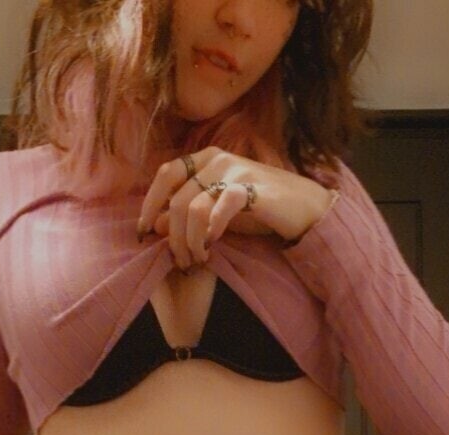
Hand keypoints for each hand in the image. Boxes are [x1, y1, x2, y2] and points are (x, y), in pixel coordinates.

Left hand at [137, 146, 335, 270]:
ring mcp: (235, 171)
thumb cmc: (261, 211)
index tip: (142, 233)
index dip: (149, 204)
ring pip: (193, 206)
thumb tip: (153, 224)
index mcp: (206, 159)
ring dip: (189, 240)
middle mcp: (217, 159)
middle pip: (177, 198)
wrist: (306, 209)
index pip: (166, 175)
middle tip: (181, 261)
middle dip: (173, 235)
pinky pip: (220, 205)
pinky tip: (212, 243)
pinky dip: (211, 227)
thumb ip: (186, 215)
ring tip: (197, 260)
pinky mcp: (252, 187)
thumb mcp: (217, 214)